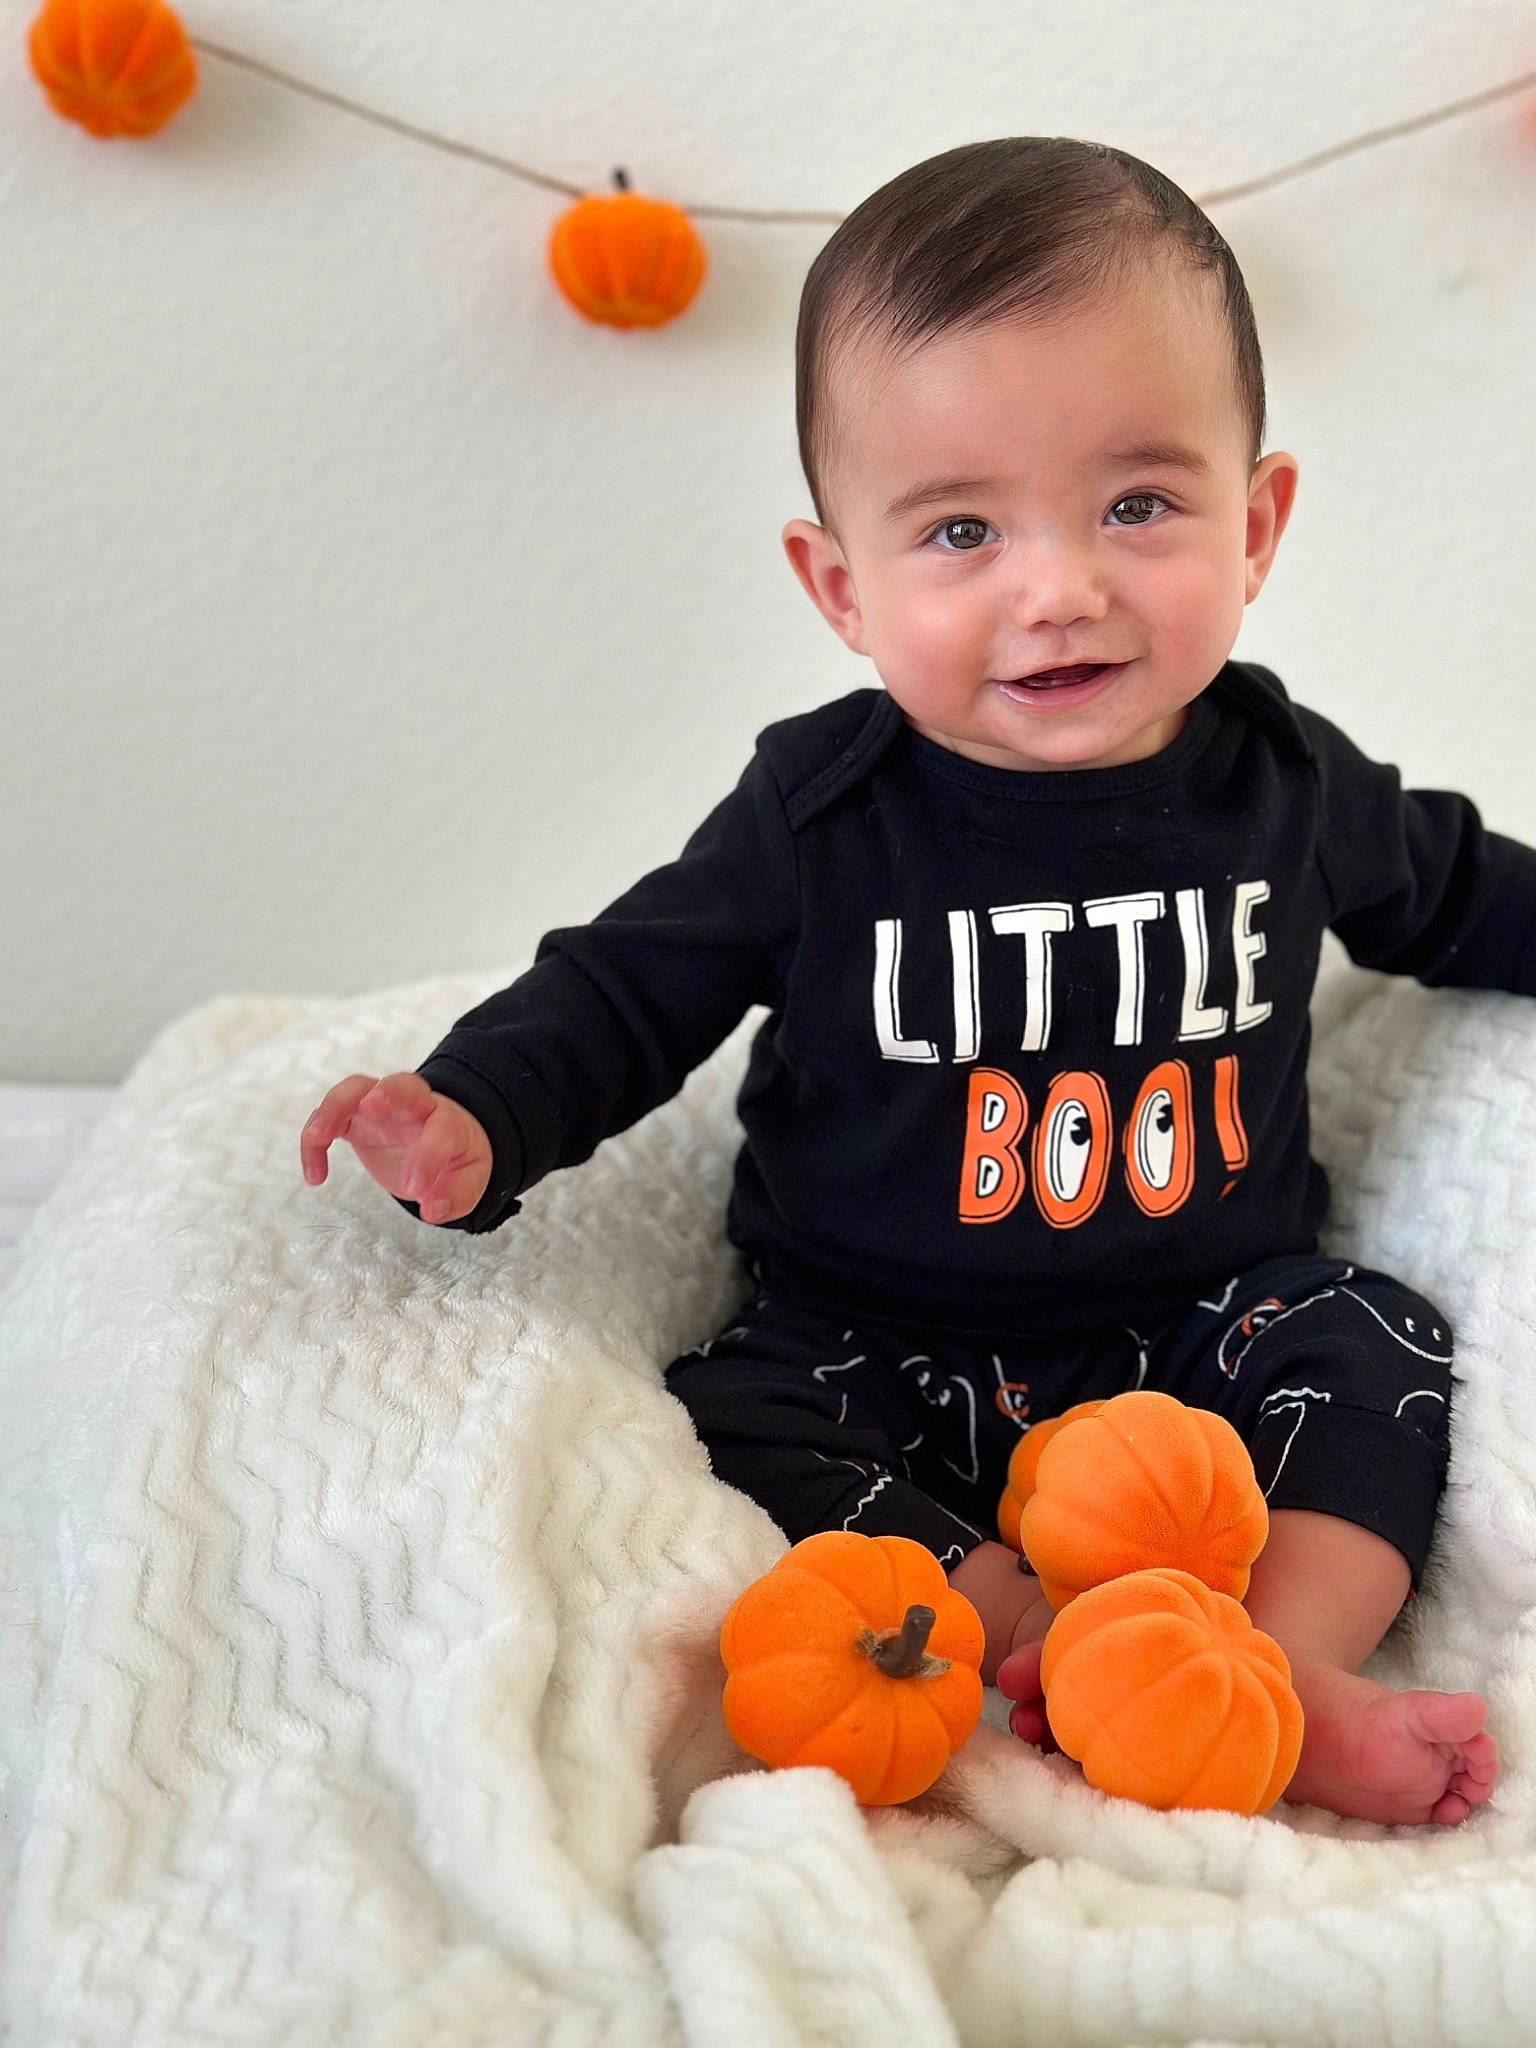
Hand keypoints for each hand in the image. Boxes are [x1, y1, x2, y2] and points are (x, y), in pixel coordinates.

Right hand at [300, 1071, 492, 1223]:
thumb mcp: (469, 1180)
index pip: (443, 1130)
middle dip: (388, 1091)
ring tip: (315, 1136)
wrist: (441, 1137)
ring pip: (356, 1088)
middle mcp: (415, 1106)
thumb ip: (455, 1196)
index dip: (429, 1157)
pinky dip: (314, 1139)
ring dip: (333, 1106)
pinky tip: (315, 1176)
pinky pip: (328, 1115)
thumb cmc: (455, 1157)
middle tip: (372, 1105)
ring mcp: (382, 1106)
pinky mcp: (355, 1116)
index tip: (415, 1189)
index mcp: (449, 1122)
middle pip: (403, 1084)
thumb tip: (432, 1210)